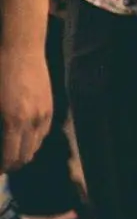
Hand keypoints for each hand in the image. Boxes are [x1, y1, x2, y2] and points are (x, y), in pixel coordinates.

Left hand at [0, 37, 51, 171]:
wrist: (21, 51)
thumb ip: (0, 127)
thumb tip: (2, 141)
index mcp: (14, 122)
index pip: (11, 157)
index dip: (3, 167)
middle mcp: (32, 121)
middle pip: (26, 155)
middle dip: (12, 164)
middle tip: (2, 165)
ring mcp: (44, 113)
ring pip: (36, 145)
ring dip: (24, 153)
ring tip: (12, 153)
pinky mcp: (49, 106)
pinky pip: (44, 132)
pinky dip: (34, 140)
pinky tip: (25, 138)